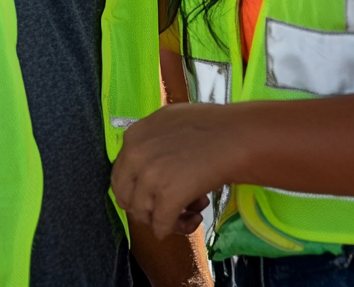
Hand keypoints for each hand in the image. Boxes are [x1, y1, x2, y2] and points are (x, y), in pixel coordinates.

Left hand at [112, 103, 242, 238]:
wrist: (233, 135)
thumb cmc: (208, 125)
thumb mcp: (167, 123)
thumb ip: (149, 142)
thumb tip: (144, 165)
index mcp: (133, 137)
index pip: (120, 176)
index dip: (138, 190)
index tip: (155, 195)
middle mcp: (135, 156)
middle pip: (126, 199)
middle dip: (147, 208)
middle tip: (169, 207)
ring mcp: (149, 177)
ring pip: (143, 215)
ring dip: (167, 219)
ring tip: (192, 209)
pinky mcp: (167, 197)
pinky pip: (162, 226)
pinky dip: (179, 229)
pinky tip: (195, 219)